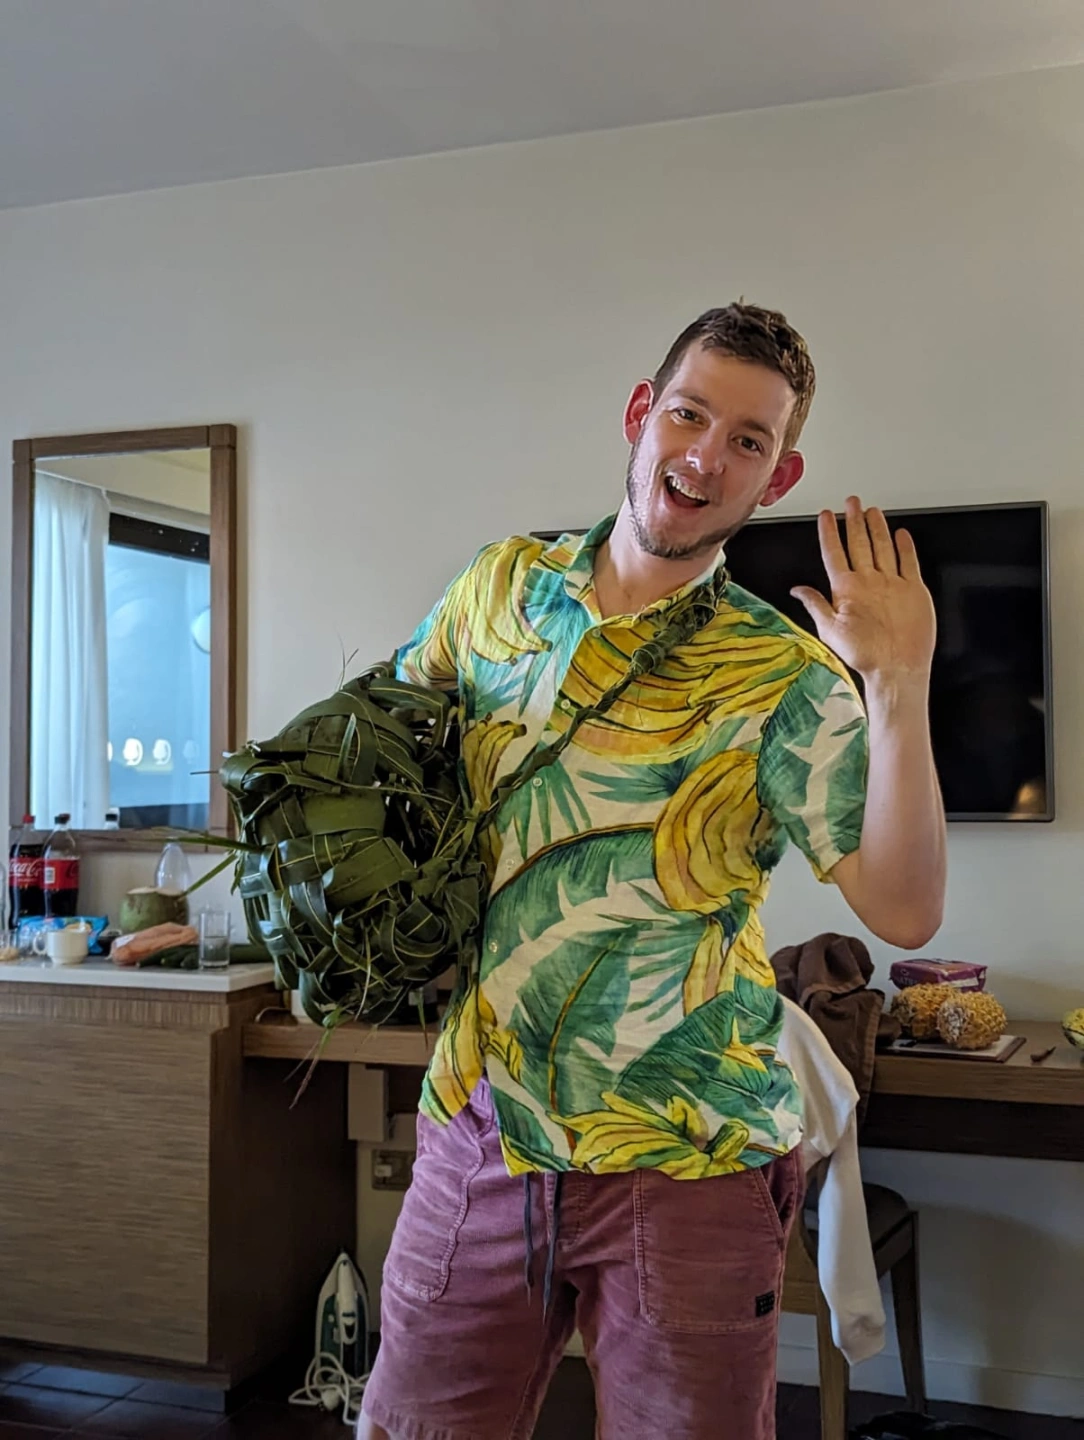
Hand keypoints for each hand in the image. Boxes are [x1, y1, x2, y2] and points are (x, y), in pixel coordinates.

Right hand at [791, 497, 935, 683]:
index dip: (829, 532)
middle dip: (854, 519)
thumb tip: (798, 590)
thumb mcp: (828, 631)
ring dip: (877, 526)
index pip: (834, 552)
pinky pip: (909, 560)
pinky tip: (902, 534)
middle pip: (859, 542)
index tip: (826, 516)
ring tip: (873, 510)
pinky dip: (905, 545)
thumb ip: (814, 605)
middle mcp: (869, 580)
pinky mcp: (915, 590)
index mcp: (846, 589)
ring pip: (883, 546)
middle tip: (852, 502)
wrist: (896, 668)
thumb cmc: (864, 654)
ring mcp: (893, 582)